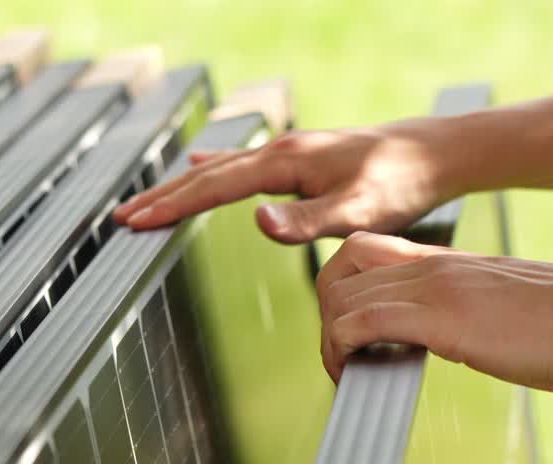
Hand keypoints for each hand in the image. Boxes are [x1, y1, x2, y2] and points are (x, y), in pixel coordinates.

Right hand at [112, 120, 462, 243]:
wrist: (432, 154)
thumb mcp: (358, 212)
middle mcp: (277, 152)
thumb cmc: (400, 186)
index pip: (211, 187)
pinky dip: (210, 167)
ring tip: (144, 202)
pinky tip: (199, 161)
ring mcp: (284, 153)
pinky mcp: (296, 159)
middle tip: (120, 217)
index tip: (133, 221)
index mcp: (282, 164)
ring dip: (177, 186)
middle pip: (204, 175)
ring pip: (216, 169)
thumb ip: (306, 221)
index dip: (170, 206)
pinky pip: (238, 163)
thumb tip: (256, 223)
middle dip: (160, 197)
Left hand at [317, 232, 552, 391]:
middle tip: (341, 355)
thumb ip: (459, 312)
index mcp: (446, 260)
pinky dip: (340, 351)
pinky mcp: (443, 318)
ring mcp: (436, 288)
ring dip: (329, 340)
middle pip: (340, 271)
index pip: (363, 252)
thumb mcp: (497, 309)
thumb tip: (434, 338)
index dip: (340, 290)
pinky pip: (359, 324)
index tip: (347, 332)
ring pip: (341, 297)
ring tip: (345, 372)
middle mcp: (434, 266)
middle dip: (326, 314)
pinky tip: (352, 376)